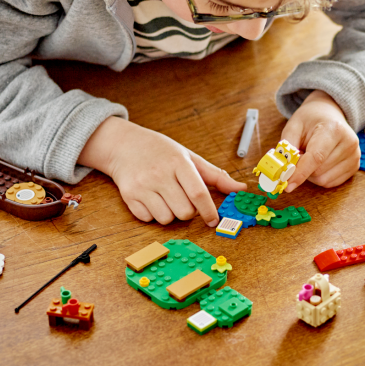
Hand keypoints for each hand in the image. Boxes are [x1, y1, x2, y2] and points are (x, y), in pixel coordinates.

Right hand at [80, 117, 243, 225]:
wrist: (124, 145)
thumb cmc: (161, 151)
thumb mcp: (189, 157)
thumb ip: (215, 175)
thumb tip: (240, 189)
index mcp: (178, 162)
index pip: (198, 193)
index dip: (209, 210)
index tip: (214, 220)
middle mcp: (159, 174)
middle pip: (184, 211)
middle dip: (189, 211)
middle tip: (183, 199)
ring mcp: (143, 186)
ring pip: (167, 219)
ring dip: (171, 214)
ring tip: (166, 197)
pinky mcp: (129, 196)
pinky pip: (149, 219)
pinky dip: (154, 214)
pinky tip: (151, 198)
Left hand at [280, 91, 360, 191]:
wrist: (329, 114)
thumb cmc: (310, 120)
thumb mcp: (293, 126)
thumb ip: (286, 148)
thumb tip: (282, 171)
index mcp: (334, 129)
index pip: (316, 157)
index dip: (300, 173)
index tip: (287, 185)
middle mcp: (349, 143)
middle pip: (318, 171)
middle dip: (302, 169)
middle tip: (299, 154)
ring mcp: (355, 156)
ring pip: (324, 180)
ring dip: (310, 174)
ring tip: (311, 156)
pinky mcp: (355, 167)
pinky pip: (330, 183)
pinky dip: (319, 177)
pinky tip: (320, 163)